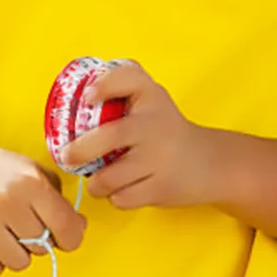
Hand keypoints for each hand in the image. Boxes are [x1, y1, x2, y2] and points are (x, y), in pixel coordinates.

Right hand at [0, 139, 86, 276]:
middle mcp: (5, 202)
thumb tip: (78, 229)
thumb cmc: (0, 173)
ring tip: (4, 234)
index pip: (65, 226)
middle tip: (22, 226)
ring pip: (18, 263)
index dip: (70, 237)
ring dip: (16, 253)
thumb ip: (59, 200)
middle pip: (41, 248)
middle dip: (37, 241)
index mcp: (29, 183)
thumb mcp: (33, 173)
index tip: (65, 238)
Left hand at [63, 61, 219, 208]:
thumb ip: (120, 88)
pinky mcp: (162, 187)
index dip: (105, 85)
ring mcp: (160, 158)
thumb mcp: (150, 100)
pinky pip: (122, 197)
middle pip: (111, 136)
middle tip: (67, 157)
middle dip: (80, 150)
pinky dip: (115, 197)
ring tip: (98, 180)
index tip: (87, 98)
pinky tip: (122, 189)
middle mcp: (156, 125)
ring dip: (96, 183)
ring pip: (110, 177)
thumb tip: (74, 95)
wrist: (209, 162)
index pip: (129, 79)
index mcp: (151, 97)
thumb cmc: (164, 130)